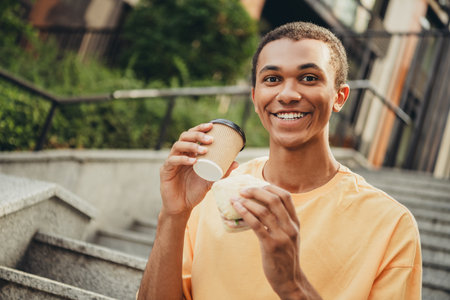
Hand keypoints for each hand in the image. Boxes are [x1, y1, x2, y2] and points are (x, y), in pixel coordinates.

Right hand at [160, 122, 237, 215]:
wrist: (182, 207)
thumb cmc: (195, 191)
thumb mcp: (210, 181)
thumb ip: (222, 173)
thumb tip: (236, 162)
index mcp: (189, 153)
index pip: (192, 135)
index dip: (200, 128)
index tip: (212, 126)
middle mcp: (179, 154)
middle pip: (184, 137)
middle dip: (197, 135)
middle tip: (210, 140)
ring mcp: (171, 161)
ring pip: (177, 146)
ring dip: (191, 146)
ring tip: (204, 150)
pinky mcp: (165, 171)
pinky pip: (172, 161)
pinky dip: (182, 159)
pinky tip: (193, 161)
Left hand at [231, 185, 320, 299]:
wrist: (289, 280)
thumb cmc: (285, 256)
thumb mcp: (289, 236)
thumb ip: (282, 221)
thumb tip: (263, 205)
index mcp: (295, 222)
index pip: (286, 196)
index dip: (270, 187)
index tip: (257, 185)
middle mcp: (290, 227)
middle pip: (274, 200)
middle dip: (256, 191)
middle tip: (242, 190)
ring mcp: (282, 236)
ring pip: (264, 211)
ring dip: (247, 202)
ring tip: (235, 199)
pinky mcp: (271, 246)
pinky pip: (257, 225)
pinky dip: (245, 214)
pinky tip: (237, 209)